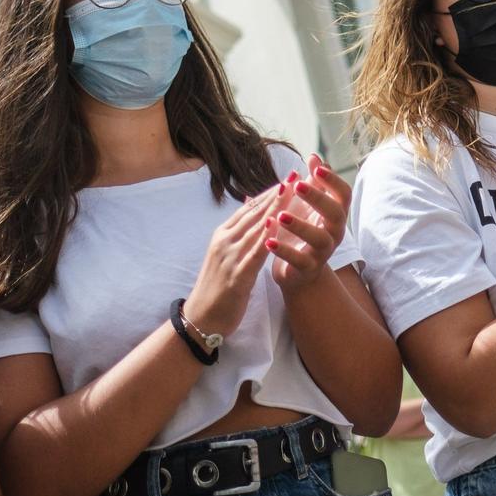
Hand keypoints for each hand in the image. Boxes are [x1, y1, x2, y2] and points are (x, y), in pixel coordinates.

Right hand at [183, 184, 279, 338]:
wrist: (200, 318)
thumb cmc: (217, 287)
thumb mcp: (226, 255)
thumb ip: (238, 234)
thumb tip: (249, 211)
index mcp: (222, 235)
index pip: (249, 209)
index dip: (269, 193)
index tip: (288, 178)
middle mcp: (224, 241)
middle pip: (254, 213)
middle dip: (276, 195)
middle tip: (295, 177)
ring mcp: (229, 257)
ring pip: (256, 228)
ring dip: (275, 209)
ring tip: (292, 193)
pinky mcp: (236, 275)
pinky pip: (255, 253)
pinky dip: (266, 238)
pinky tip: (278, 225)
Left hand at [269, 156, 352, 295]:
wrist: (299, 273)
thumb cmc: (304, 233)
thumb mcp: (308, 207)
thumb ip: (313, 183)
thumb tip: (315, 155)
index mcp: (335, 215)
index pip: (344, 194)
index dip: (333, 180)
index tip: (316, 168)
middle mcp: (334, 232)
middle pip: (335, 213)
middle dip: (318, 198)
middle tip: (297, 185)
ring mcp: (323, 252)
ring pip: (319, 238)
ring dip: (300, 226)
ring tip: (280, 216)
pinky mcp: (308, 268)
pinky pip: (299, 260)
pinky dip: (284, 250)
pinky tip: (268, 241)